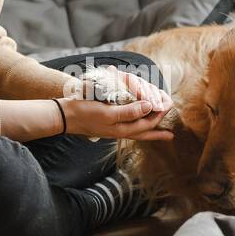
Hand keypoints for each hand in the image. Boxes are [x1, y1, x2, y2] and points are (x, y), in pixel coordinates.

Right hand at [59, 64, 174, 141]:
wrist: (64, 116)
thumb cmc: (85, 113)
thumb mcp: (108, 113)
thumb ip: (129, 112)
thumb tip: (149, 107)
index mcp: (122, 130)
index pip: (148, 124)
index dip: (160, 115)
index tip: (169, 104)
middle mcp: (119, 131)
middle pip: (144, 131)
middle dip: (158, 126)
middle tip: (169, 124)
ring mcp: (113, 128)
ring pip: (137, 130)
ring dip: (150, 127)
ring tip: (161, 131)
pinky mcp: (107, 122)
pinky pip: (127, 123)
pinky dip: (136, 120)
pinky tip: (136, 119)